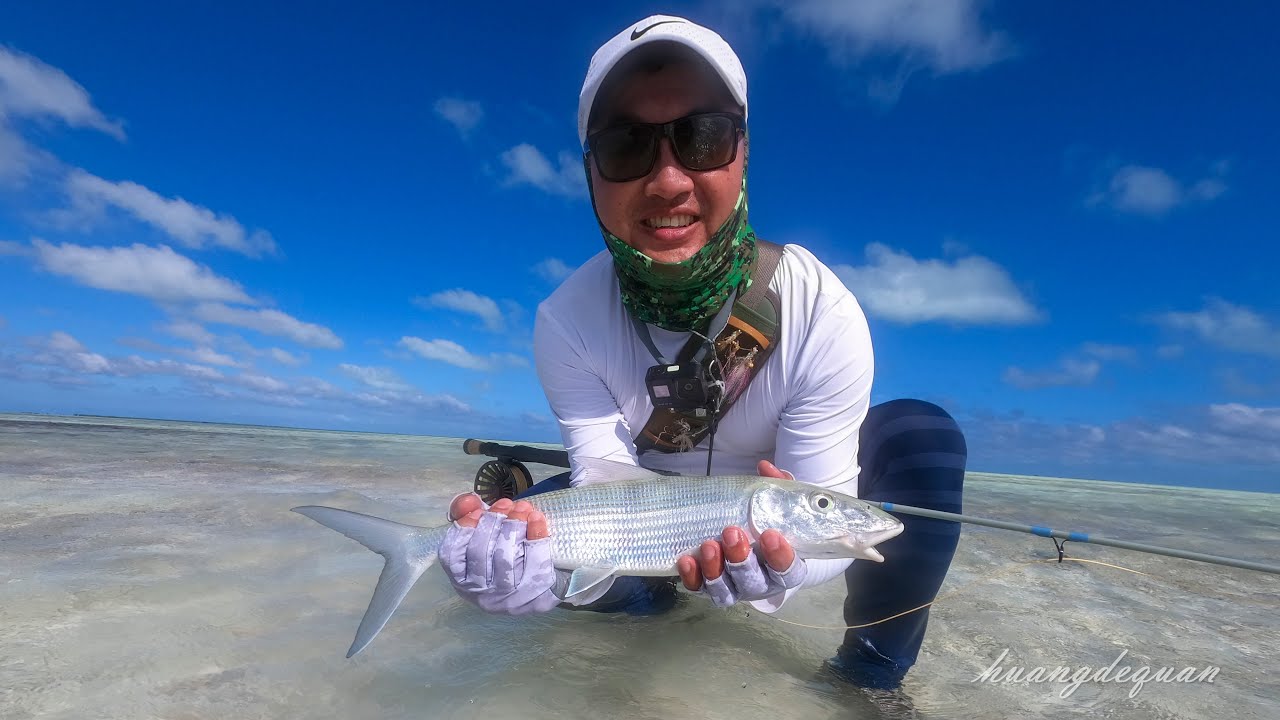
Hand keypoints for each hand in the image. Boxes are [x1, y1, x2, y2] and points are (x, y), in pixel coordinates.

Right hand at [438, 495, 560, 614]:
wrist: (543, 586)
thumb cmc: (506, 555)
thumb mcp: (485, 533)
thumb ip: (469, 513)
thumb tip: (468, 500)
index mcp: (463, 578)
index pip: (451, 554)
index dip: (464, 528)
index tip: (478, 510)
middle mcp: (482, 592)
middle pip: (479, 553)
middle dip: (492, 522)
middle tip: (505, 504)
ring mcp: (509, 597)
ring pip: (505, 558)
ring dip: (514, 526)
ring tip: (522, 508)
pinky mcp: (535, 595)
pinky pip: (535, 562)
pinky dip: (536, 535)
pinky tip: (536, 519)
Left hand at [675, 460, 807, 605]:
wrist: (755, 542)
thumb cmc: (770, 522)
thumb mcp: (779, 503)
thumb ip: (778, 487)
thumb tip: (765, 467)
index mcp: (784, 567)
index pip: (788, 570)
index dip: (780, 556)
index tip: (770, 535)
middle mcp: (761, 583)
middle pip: (752, 581)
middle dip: (740, 558)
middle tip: (731, 532)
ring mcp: (735, 588)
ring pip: (725, 590)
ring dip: (715, 569)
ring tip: (708, 544)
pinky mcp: (710, 588)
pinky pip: (699, 589)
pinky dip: (692, 577)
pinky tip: (687, 560)